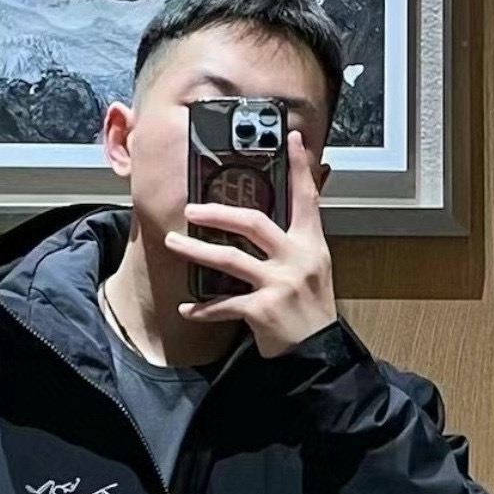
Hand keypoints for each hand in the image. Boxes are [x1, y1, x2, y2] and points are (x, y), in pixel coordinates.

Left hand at [165, 129, 337, 358]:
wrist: (319, 354)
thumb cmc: (311, 311)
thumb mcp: (314, 271)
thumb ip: (296, 244)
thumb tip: (276, 222)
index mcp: (311, 246)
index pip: (307, 199)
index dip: (300, 168)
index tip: (293, 139)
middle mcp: (297, 259)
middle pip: (255, 223)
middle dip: (219, 213)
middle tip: (192, 209)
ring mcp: (280, 285)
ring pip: (231, 259)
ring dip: (197, 251)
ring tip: (173, 243)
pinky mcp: (263, 310)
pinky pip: (225, 304)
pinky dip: (203, 308)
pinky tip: (185, 308)